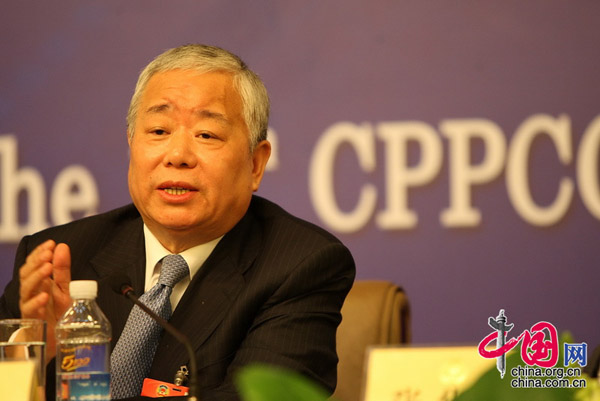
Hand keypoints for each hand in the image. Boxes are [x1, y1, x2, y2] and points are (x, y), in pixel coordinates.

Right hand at [19, 240, 71, 361]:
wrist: (56, 340)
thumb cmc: (58, 313)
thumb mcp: (65, 289)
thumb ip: (63, 270)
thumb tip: (62, 247)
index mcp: (40, 282)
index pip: (33, 264)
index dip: (39, 253)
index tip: (50, 243)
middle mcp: (32, 292)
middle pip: (26, 274)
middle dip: (36, 262)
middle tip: (48, 254)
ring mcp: (30, 306)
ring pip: (26, 289)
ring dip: (36, 277)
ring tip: (47, 268)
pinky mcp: (32, 321)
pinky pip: (30, 310)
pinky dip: (36, 302)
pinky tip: (44, 296)